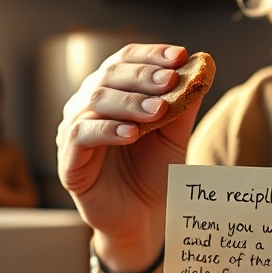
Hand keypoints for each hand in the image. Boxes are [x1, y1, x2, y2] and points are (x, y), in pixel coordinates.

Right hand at [56, 43, 196, 265]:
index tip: (180, 56)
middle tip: (171, 81)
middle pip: (109, 76)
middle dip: (143, 76)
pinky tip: (132, 133)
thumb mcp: (174, 134)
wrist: (143, 218)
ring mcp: (73, 131)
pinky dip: (108, 130)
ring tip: (157, 110)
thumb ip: (184, 102)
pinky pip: (81, 136)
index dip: (150, 54)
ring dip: (129, 102)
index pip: (125, 60)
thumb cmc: (155, 172)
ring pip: (94, 101)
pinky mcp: (68, 161)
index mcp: (111, 92)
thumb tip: (203, 65)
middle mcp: (87, 106)